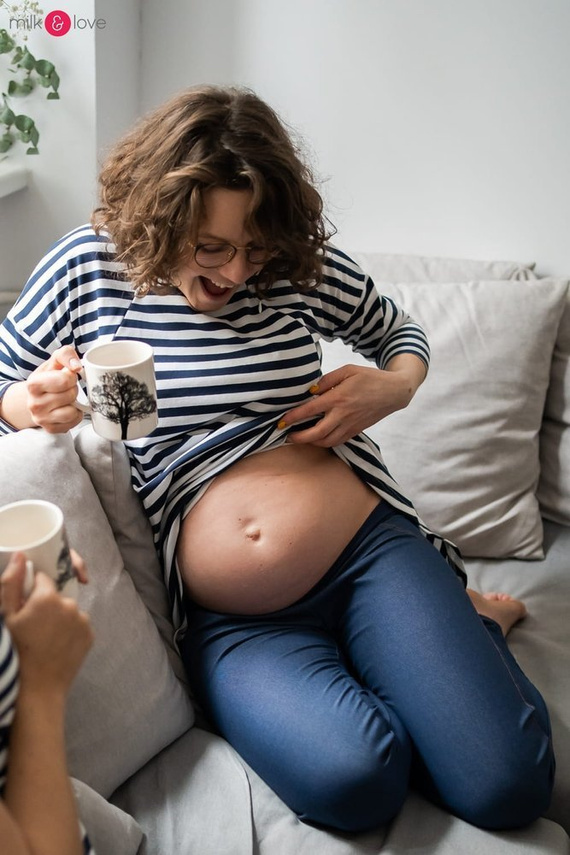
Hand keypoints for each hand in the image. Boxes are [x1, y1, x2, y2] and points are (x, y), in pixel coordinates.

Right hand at [1, 553, 92, 697]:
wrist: (38, 688)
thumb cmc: (17, 652)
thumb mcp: (8, 617)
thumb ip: (12, 583)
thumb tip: (21, 556)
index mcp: (48, 597)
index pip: (43, 579)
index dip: (33, 591)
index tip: (26, 606)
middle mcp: (70, 604)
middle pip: (57, 596)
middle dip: (47, 605)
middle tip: (34, 627)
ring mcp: (83, 620)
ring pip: (69, 611)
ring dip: (60, 619)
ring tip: (45, 638)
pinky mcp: (90, 635)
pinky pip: (79, 625)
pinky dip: (70, 631)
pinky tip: (57, 645)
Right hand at [25, 345, 83, 433]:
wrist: (36, 397)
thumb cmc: (48, 378)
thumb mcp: (54, 361)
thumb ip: (66, 355)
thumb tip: (77, 366)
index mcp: (33, 384)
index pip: (65, 380)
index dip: (71, 376)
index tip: (66, 376)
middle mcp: (34, 404)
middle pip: (70, 395)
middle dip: (73, 389)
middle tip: (65, 389)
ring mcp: (41, 419)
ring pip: (72, 411)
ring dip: (75, 404)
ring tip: (67, 399)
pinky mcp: (50, 429)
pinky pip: (74, 422)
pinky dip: (75, 415)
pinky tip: (67, 409)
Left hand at [279, 357, 425, 446]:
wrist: (394, 392)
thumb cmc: (370, 378)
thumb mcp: (347, 370)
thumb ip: (326, 381)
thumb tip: (310, 391)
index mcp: (339, 398)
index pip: (310, 410)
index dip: (294, 417)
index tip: (282, 421)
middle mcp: (343, 414)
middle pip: (317, 434)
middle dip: (299, 438)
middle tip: (287, 436)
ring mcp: (351, 425)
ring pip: (327, 441)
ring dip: (311, 442)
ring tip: (300, 438)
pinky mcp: (356, 430)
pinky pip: (338, 441)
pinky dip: (325, 442)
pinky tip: (317, 437)